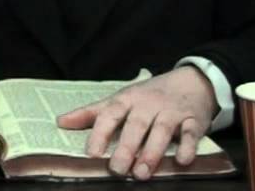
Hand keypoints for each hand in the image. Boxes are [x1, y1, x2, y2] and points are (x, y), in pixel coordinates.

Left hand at [56, 67, 217, 179]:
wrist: (191, 81)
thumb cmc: (149, 95)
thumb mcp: (120, 99)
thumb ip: (92, 113)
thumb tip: (61, 122)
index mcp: (128, 99)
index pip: (111, 114)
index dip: (100, 133)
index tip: (92, 153)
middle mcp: (149, 104)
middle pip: (137, 124)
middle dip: (127, 147)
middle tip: (117, 169)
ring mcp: (172, 111)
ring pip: (163, 129)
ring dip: (153, 151)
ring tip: (142, 172)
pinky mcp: (193, 120)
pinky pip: (191, 132)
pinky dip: (188, 146)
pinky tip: (181, 160)